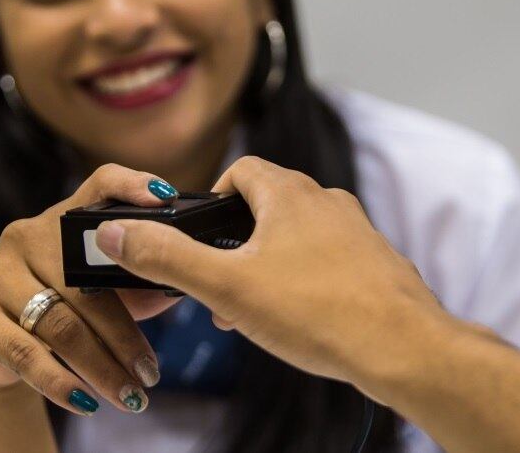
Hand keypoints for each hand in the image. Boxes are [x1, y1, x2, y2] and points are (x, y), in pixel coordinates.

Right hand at [0, 164, 180, 416]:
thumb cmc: (63, 308)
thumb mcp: (103, 291)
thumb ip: (138, 285)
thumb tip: (178, 289)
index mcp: (65, 218)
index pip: (100, 183)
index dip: (132, 186)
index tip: (165, 197)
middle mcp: (26, 235)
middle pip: (84, 280)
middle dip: (124, 335)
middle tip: (151, 373)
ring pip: (59, 323)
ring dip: (100, 367)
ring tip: (131, 396)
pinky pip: (25, 353)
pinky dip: (60, 382)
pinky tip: (87, 402)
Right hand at [95, 156, 453, 403]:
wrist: (405, 348)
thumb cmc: (318, 312)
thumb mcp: (228, 286)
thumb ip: (167, 258)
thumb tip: (114, 233)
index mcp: (290, 194)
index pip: (243, 170)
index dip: (214, 199)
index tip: (201, 237)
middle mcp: (327, 201)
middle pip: (268, 205)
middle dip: (236, 243)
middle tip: (221, 286)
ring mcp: (356, 230)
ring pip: (298, 235)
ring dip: (268, 264)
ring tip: (253, 310)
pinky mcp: (375, 261)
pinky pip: (328, 259)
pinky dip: (304, 279)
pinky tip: (299, 319)